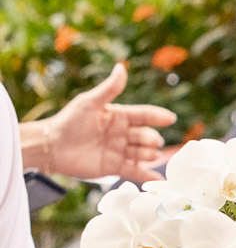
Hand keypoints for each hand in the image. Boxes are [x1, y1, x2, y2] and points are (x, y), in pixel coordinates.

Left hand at [19, 63, 176, 183]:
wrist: (52, 147)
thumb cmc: (69, 121)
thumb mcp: (89, 103)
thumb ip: (109, 89)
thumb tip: (121, 67)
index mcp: (118, 116)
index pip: (142, 115)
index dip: (157, 116)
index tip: (171, 118)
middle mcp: (121, 134)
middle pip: (145, 136)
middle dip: (151, 139)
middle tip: (150, 141)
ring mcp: (119, 151)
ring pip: (143, 154)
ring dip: (149, 155)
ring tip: (147, 154)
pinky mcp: (115, 167)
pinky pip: (135, 172)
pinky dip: (147, 176)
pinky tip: (158, 180)